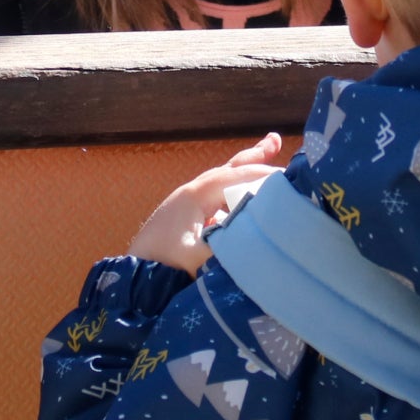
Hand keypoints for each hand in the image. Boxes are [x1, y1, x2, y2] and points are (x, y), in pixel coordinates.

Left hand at [127, 133, 284, 273]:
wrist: (131, 279)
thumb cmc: (160, 265)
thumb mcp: (195, 258)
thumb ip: (226, 250)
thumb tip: (254, 248)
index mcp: (193, 196)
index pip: (232, 176)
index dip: (260, 174)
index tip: (288, 178)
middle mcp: (190, 194)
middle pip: (227, 170)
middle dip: (252, 157)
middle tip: (275, 140)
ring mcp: (187, 206)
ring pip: (222, 183)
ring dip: (244, 174)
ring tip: (266, 161)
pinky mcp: (187, 220)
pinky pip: (217, 201)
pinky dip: (234, 196)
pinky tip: (247, 202)